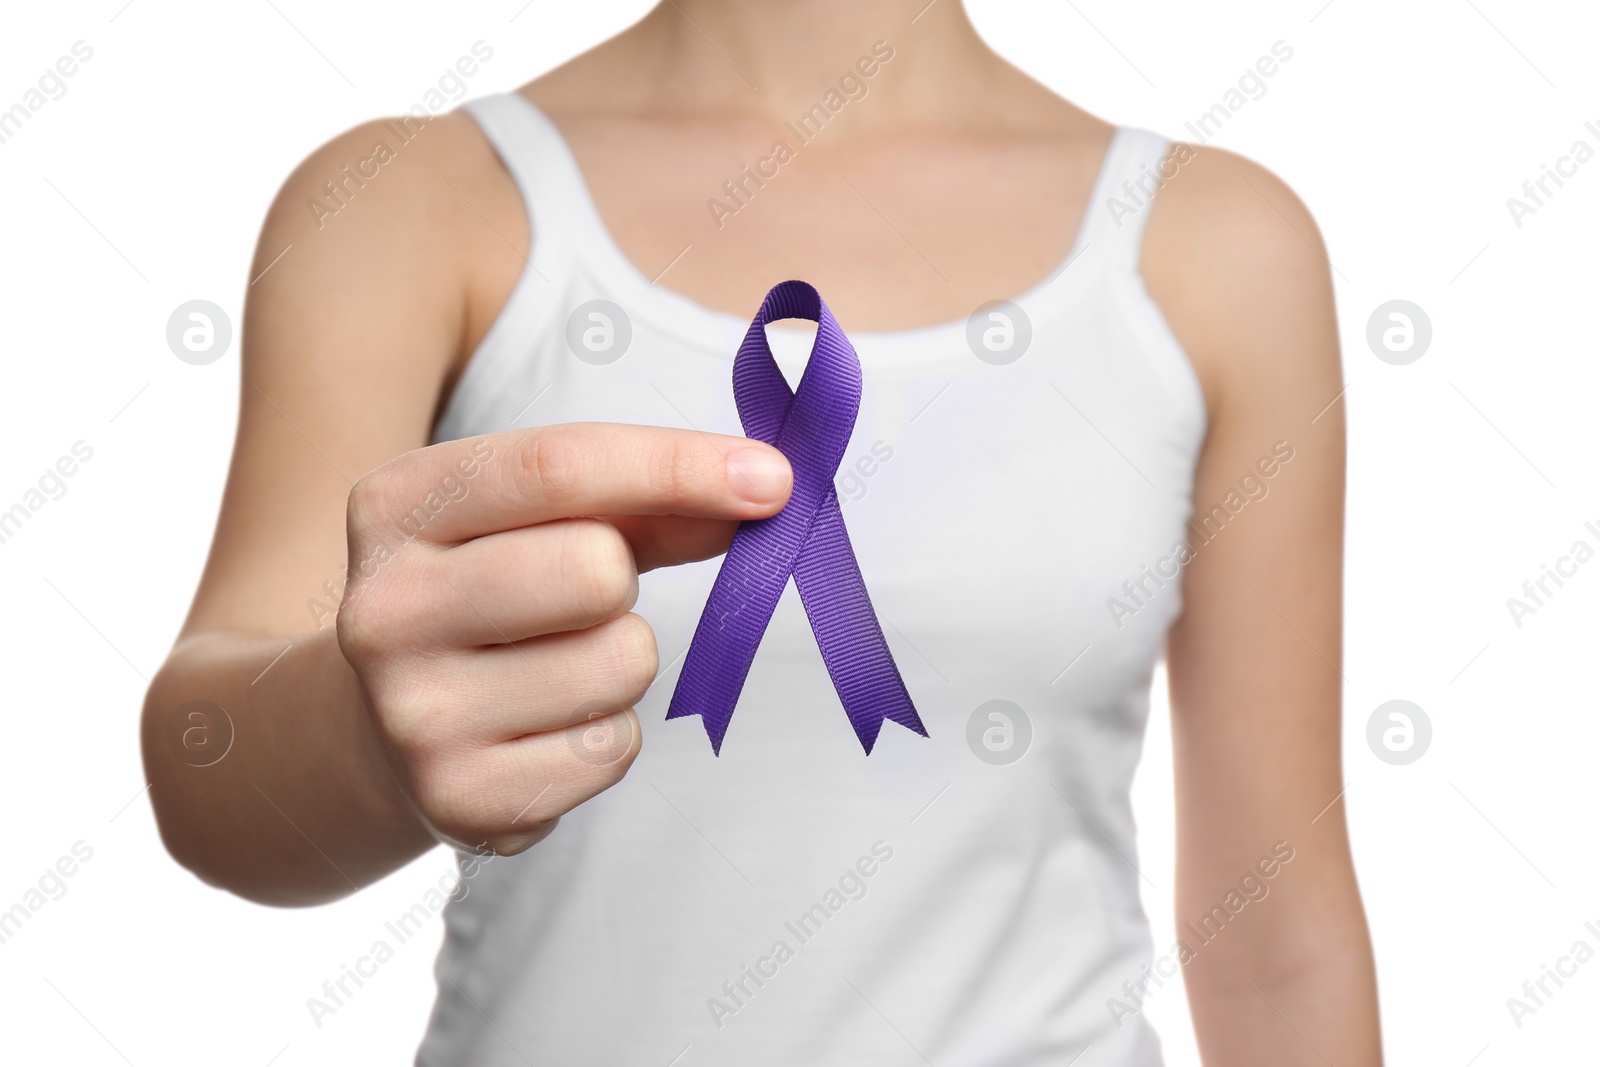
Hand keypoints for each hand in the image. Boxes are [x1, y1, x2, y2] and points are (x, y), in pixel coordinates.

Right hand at [336, 422, 791, 854]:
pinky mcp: (461, 799)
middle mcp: (385, 609)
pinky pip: (615, 747)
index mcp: (398, 506)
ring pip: (621, 662)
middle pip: (596, 568)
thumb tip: (761, 488)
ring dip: (622, 661)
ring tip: (554, 666)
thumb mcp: (539, 521)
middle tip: (583, 599)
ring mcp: (415, 713)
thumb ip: (644, 499)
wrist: (380, 726)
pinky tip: (544, 727)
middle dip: (624, 580)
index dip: (678, 466)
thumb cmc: (491, 595)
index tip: (772, 478)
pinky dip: (608, 733)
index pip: (558, 466)